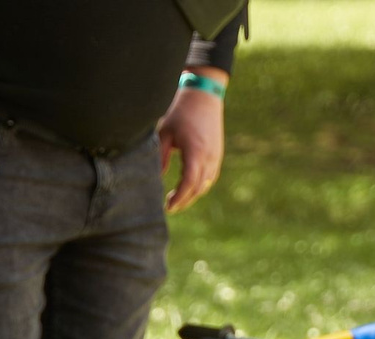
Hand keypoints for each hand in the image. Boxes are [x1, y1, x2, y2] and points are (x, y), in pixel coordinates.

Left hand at [158, 83, 225, 212]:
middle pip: (197, 188)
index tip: (168, 207)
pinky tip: (189, 186)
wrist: (204, 95)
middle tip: (170, 206)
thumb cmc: (181, 112)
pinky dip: (200, 185)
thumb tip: (157, 178)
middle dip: (184, 200)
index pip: (189, 183)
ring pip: (205, 184)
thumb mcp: (165, 133)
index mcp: (195, 152)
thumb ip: (160, 157)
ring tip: (178, 198)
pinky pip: (210, 176)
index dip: (179, 198)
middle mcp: (209, 157)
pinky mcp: (217, 154)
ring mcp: (216, 156)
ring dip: (192, 194)